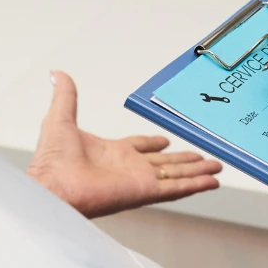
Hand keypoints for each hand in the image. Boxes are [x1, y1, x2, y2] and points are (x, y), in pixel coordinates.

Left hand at [27, 71, 221, 217]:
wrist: (53, 188)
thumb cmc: (51, 162)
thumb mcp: (60, 118)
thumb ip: (66, 96)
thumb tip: (57, 74)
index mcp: (112, 152)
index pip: (140, 148)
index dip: (153, 144)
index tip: (166, 142)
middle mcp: (128, 168)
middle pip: (165, 163)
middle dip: (186, 161)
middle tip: (204, 158)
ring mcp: (139, 180)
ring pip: (176, 174)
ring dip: (197, 171)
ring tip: (216, 168)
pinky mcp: (145, 192)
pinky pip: (175, 188)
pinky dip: (195, 185)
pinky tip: (210, 183)